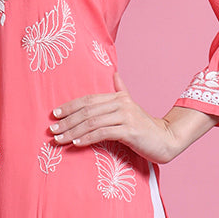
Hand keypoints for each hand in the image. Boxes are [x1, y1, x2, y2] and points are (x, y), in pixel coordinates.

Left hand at [48, 72, 218, 163]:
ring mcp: (126, 116)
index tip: (55, 114)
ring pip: (92, 122)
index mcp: (118, 97)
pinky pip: (103, 133)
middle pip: (87, 111)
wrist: (166, 139)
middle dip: (67, 121)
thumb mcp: (131, 107)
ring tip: (59, 139)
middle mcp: (121, 103)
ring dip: (73, 131)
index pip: (88, 100)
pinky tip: (76, 143)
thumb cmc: (145, 127)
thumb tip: (115, 74)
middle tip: (52, 129)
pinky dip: (87, 138)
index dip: (70, 106)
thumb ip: (121, 91)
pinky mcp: (129, 131)